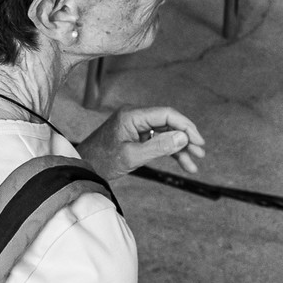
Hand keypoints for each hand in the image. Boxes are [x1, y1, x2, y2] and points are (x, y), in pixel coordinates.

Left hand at [78, 106, 205, 179]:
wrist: (83, 168)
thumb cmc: (102, 161)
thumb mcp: (132, 156)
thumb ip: (159, 146)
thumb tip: (184, 137)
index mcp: (132, 115)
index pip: (166, 114)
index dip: (185, 126)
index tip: (198, 141)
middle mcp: (136, 117)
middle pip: (168, 123)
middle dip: (185, 138)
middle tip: (200, 152)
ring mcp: (136, 126)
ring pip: (165, 133)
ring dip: (180, 148)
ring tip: (194, 162)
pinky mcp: (136, 136)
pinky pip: (157, 141)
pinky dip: (169, 152)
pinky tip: (183, 163)